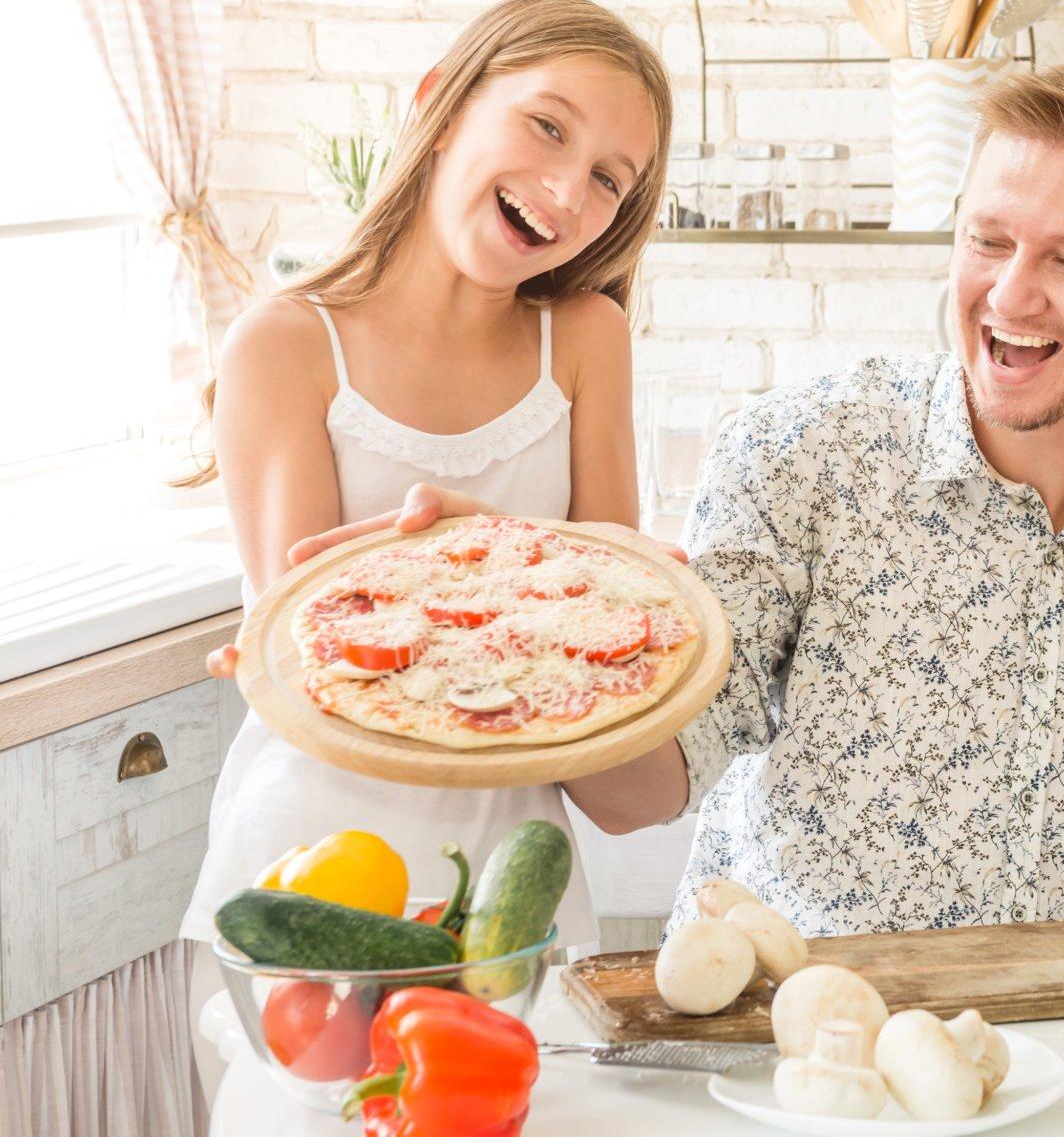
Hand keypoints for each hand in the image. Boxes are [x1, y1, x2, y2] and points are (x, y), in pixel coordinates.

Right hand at [205, 488, 689, 679]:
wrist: (597, 699)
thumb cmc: (598, 625)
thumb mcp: (616, 586)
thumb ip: (639, 564)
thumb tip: (684, 558)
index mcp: (486, 545)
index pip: (448, 516)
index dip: (427, 509)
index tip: (413, 513)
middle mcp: (441, 576)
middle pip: (375, 553)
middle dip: (334, 552)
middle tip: (297, 559)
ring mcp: (415, 616)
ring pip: (342, 603)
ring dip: (286, 615)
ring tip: (236, 640)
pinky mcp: (400, 664)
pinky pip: (333, 659)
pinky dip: (279, 662)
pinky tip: (232, 667)